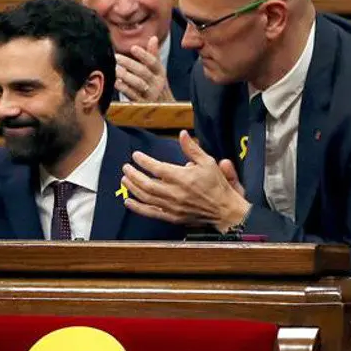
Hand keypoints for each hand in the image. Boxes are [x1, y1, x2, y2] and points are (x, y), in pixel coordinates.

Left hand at [115, 36, 174, 101]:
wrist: (162, 108)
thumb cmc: (156, 85)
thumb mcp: (157, 71)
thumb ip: (153, 54)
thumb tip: (152, 38)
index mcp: (160, 73)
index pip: (153, 62)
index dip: (144, 55)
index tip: (133, 48)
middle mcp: (156, 83)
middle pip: (143, 72)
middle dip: (129, 64)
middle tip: (116, 57)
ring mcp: (149, 95)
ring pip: (138, 84)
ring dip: (125, 76)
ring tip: (115, 69)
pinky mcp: (141, 104)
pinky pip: (132, 96)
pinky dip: (124, 89)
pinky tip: (116, 83)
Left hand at [121, 130, 250, 230]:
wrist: (224, 210)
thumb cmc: (217, 185)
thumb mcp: (208, 162)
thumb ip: (192, 149)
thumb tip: (182, 134)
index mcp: (183, 178)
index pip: (157, 168)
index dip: (144, 161)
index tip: (136, 155)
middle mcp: (175, 193)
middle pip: (147, 184)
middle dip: (134, 175)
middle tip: (126, 167)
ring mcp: (172, 206)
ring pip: (146, 197)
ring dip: (133, 188)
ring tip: (125, 179)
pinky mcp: (172, 216)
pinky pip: (151, 212)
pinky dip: (138, 208)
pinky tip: (128, 201)